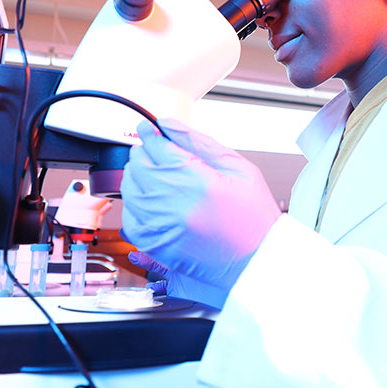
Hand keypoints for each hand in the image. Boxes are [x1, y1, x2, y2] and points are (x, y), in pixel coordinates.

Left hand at [121, 119, 280, 308]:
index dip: (151, 133)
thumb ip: (199, 142)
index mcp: (197, 182)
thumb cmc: (254, 218)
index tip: (150, 129)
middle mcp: (174, 205)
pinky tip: (153, 200)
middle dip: (145, 153)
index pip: (157, 146)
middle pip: (138, 165)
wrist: (257, 263)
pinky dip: (136, 204)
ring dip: (138, 177)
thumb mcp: (238, 169)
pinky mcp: (154, 245)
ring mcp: (161, 227)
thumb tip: (167, 124)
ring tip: (157, 176)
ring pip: (130, 189)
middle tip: (158, 153)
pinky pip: (129, 217)